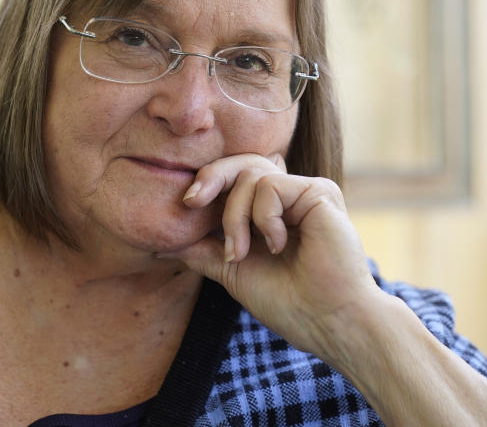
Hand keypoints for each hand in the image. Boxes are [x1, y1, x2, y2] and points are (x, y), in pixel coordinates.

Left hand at [168, 153, 385, 359]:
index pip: (233, 179)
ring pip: (250, 175)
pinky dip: (263, 218)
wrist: (325, 322)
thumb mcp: (232, 271)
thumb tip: (160, 245)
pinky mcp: (319, 191)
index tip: (185, 205)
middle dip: (210, 178)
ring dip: (235, 217)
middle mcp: (289, 197)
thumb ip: (202, 250)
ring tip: (242, 253)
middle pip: (241, 163)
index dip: (206, 184)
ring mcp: (304, 192)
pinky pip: (270, 185)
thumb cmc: (288, 303)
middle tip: (191, 201)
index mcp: (270, 212)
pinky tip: (279, 246)